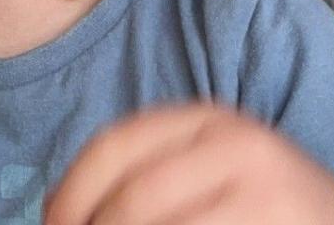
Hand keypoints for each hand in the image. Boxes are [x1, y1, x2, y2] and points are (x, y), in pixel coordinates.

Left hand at [45, 104, 333, 224]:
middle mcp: (233, 140)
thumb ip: (152, 180)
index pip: (110, 148)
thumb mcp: (213, 175)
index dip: (69, 197)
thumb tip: (61, 213)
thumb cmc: (273, 216)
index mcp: (206, 119)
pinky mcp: (271, 216)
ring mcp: (260, 185)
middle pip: (128, 200)